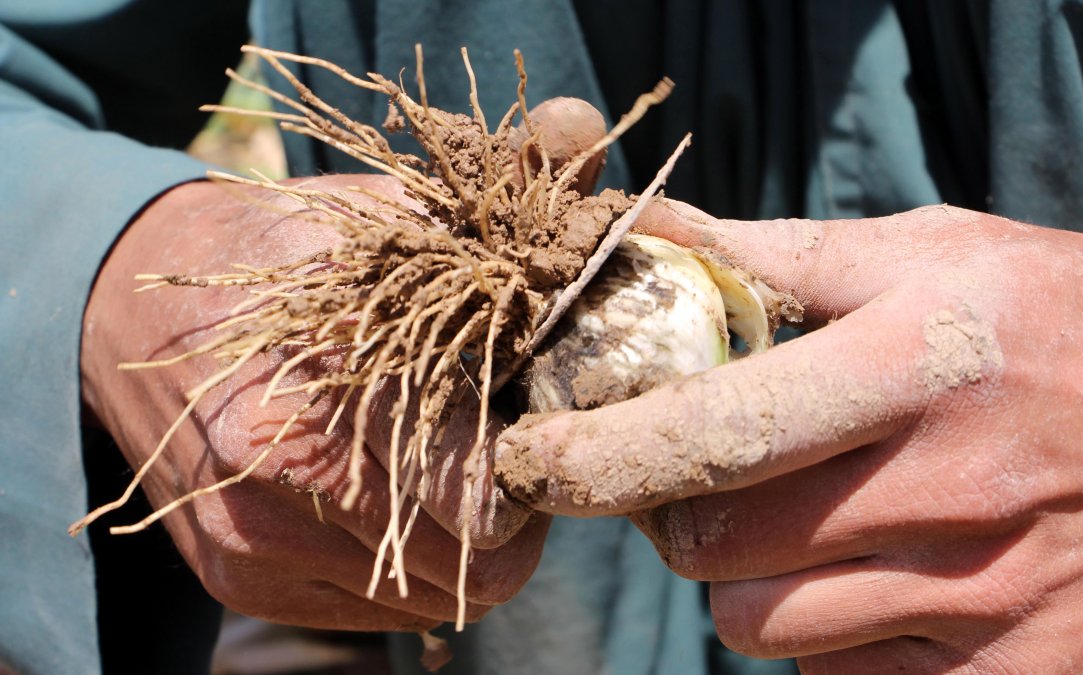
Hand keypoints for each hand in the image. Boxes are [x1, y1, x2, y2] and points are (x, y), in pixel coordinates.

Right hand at [81, 97, 607, 629]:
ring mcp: (253, 538)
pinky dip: (411, 564)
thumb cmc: (288, 256)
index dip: (538, 467)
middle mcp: (281, 467)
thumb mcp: (389, 209)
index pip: (480, 489)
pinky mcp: (238, 581)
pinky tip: (396, 494)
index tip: (548, 428)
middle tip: (512, 451)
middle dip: (516, 515)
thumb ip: (507, 203)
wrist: (134, 316)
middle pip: (476, 564)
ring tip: (454, 467)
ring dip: (468, 546)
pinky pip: (380, 613)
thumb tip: (620, 181)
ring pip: (437, 599)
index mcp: (331, 363)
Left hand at [495, 201, 1082, 671]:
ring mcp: (985, 595)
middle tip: (690, 479)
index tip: (547, 459)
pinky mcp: (1019, 670)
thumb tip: (659, 239)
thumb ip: (788, 255)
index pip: (715, 428)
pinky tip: (865, 576)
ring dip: (742, 578)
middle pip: (715, 548)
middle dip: (668, 517)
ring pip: (764, 627)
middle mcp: (950, 487)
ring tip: (791, 522)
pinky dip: (821, 635)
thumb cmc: (1076, 315)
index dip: (602, 455)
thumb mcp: (941, 249)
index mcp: (921, 360)